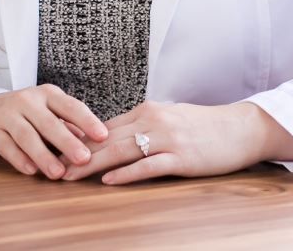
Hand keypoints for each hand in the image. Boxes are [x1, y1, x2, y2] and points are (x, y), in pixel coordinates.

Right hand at [0, 84, 107, 178]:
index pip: (70, 106)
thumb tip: (93, 143)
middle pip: (49, 122)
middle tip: (84, 159)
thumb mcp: (48, 113)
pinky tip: (31, 171)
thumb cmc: (27, 114)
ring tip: (58, 174)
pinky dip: (19, 159)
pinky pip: (6, 145)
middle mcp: (27, 100)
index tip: (103, 136)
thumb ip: (68, 126)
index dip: (87, 120)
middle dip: (67, 142)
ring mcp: (7, 114)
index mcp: (47, 94)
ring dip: (44, 155)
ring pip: (27, 135)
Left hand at [59, 99, 292, 184]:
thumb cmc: (205, 127)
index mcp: (148, 110)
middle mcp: (153, 119)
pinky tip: (109, 181)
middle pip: (107, 139)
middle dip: (76, 154)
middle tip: (52, 167)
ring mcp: (167, 138)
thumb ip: (145, 127)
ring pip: (121, 151)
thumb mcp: (171, 120)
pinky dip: (126, 174)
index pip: (105, 126)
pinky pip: (148, 166)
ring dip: (92, 165)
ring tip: (69, 176)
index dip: (79, 139)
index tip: (56, 149)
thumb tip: (119, 139)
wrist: (240, 127)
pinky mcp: (181, 157)